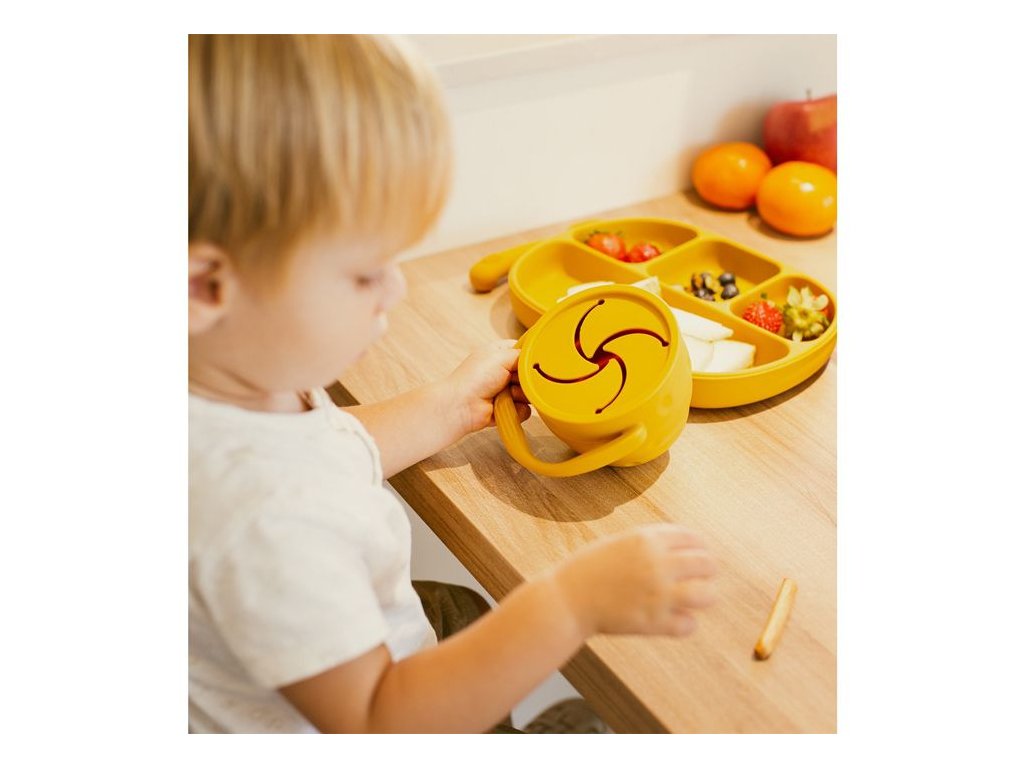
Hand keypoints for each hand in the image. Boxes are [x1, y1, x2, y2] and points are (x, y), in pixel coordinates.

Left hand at [445, 340, 530, 436]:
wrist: (461, 406)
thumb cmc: (475, 377)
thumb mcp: (500, 356)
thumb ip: (522, 353)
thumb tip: (537, 355)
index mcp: (500, 354)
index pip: (524, 351)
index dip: (530, 357)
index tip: (534, 362)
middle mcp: (503, 371)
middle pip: (530, 374)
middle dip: (527, 379)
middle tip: (516, 379)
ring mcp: (506, 391)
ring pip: (529, 393)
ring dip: (522, 395)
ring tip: (508, 394)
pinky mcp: (507, 408)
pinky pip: (524, 410)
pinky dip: (517, 409)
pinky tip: (506, 406)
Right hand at [552, 524, 716, 637]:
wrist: (567, 599)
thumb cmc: (590, 569)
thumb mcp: (620, 543)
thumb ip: (651, 543)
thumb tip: (684, 547)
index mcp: (647, 540)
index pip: (692, 537)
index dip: (700, 545)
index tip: (700, 552)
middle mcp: (657, 564)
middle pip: (705, 563)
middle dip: (708, 569)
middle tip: (705, 575)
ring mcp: (657, 595)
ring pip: (705, 595)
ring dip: (706, 595)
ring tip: (699, 597)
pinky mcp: (653, 622)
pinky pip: (688, 625)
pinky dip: (687, 623)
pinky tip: (678, 619)